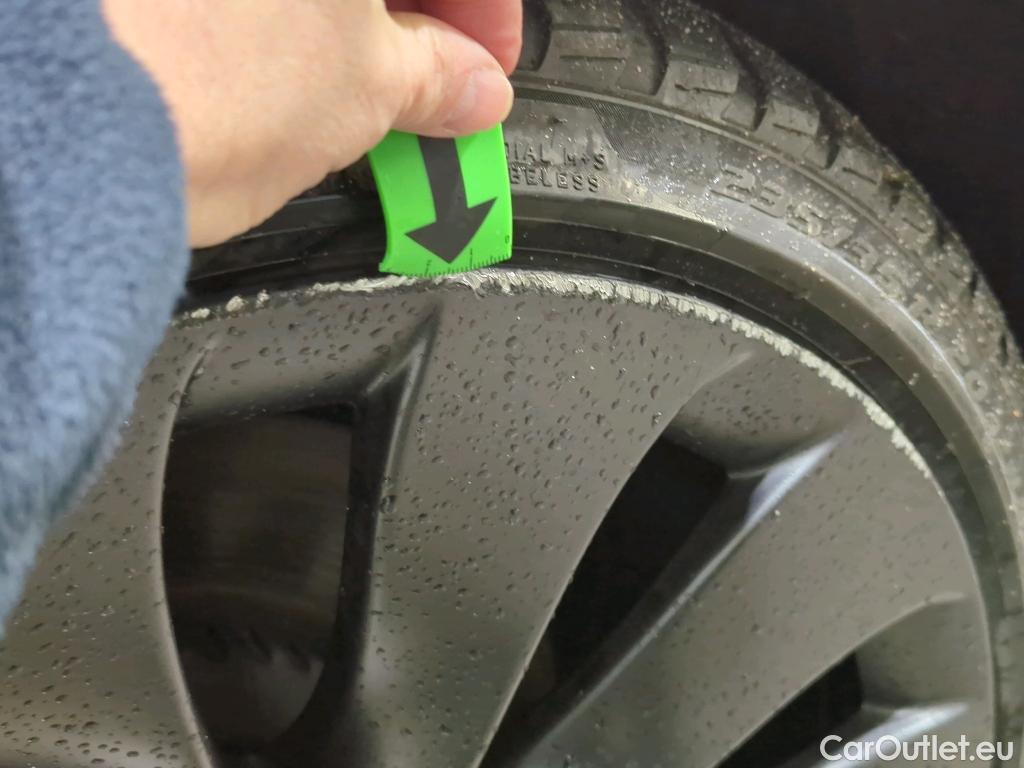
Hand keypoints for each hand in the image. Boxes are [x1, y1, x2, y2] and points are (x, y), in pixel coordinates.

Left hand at [102, 0, 521, 246]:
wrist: (63, 128)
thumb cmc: (195, 85)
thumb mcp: (361, 93)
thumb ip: (431, 80)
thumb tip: (469, 90)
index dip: (487, 16)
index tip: (484, 70)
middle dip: (421, 16)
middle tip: (431, 85)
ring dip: (357, 21)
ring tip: (358, 88)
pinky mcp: (173, 2)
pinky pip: (256, 7)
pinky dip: (288, 22)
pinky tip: (290, 66)